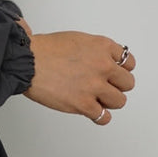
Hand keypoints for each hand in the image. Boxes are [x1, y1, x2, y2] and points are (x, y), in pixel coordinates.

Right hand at [22, 31, 136, 124]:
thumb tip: (102, 61)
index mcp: (103, 47)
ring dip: (109, 102)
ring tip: (97, 100)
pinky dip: (99, 117)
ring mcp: (94, 86)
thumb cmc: (45, 50)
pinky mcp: (83, 104)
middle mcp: (103, 66)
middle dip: (117, 86)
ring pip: (119, 101)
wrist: (28, 61)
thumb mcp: (78, 39)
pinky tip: (92, 112)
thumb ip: (95, 51)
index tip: (115, 75)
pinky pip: (104, 117)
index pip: (129, 63)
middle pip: (127, 83)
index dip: (122, 70)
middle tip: (105, 88)